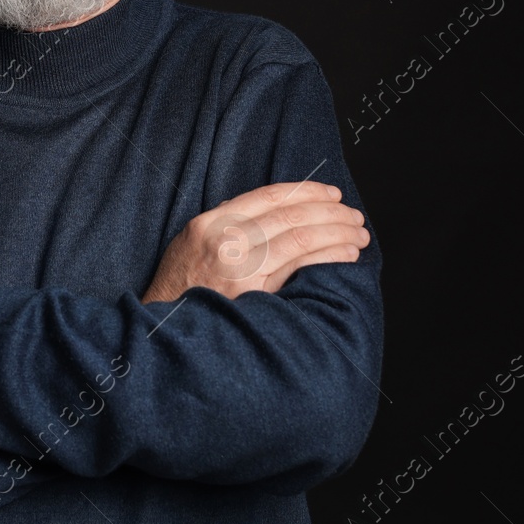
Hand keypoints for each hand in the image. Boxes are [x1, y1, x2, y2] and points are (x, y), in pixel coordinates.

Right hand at [141, 181, 368, 303]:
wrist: (164, 332)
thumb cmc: (181, 292)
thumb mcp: (191, 246)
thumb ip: (226, 227)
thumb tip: (271, 214)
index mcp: (210, 222)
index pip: (269, 196)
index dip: (307, 191)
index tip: (332, 194)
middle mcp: (224, 239)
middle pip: (290, 214)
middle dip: (330, 212)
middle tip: (354, 216)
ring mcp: (238, 265)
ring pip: (300, 236)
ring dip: (337, 232)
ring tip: (358, 235)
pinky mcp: (253, 291)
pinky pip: (300, 264)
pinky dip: (328, 255)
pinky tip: (346, 254)